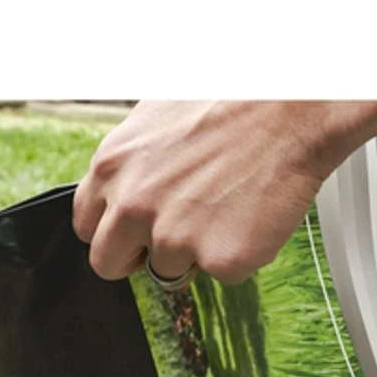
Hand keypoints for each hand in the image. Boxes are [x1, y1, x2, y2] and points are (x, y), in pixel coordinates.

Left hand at [72, 101, 376, 284]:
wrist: (291, 106)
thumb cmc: (229, 101)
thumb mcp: (153, 121)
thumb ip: (130, 167)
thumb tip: (122, 195)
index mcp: (110, 167)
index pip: (85, 226)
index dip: (115, 230)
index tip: (136, 228)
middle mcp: (132, 207)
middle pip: (108, 264)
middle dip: (137, 257)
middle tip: (175, 234)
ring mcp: (175, 238)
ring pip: (169, 272)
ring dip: (195, 251)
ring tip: (226, 206)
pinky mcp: (220, 260)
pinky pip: (223, 274)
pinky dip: (239, 252)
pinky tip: (252, 213)